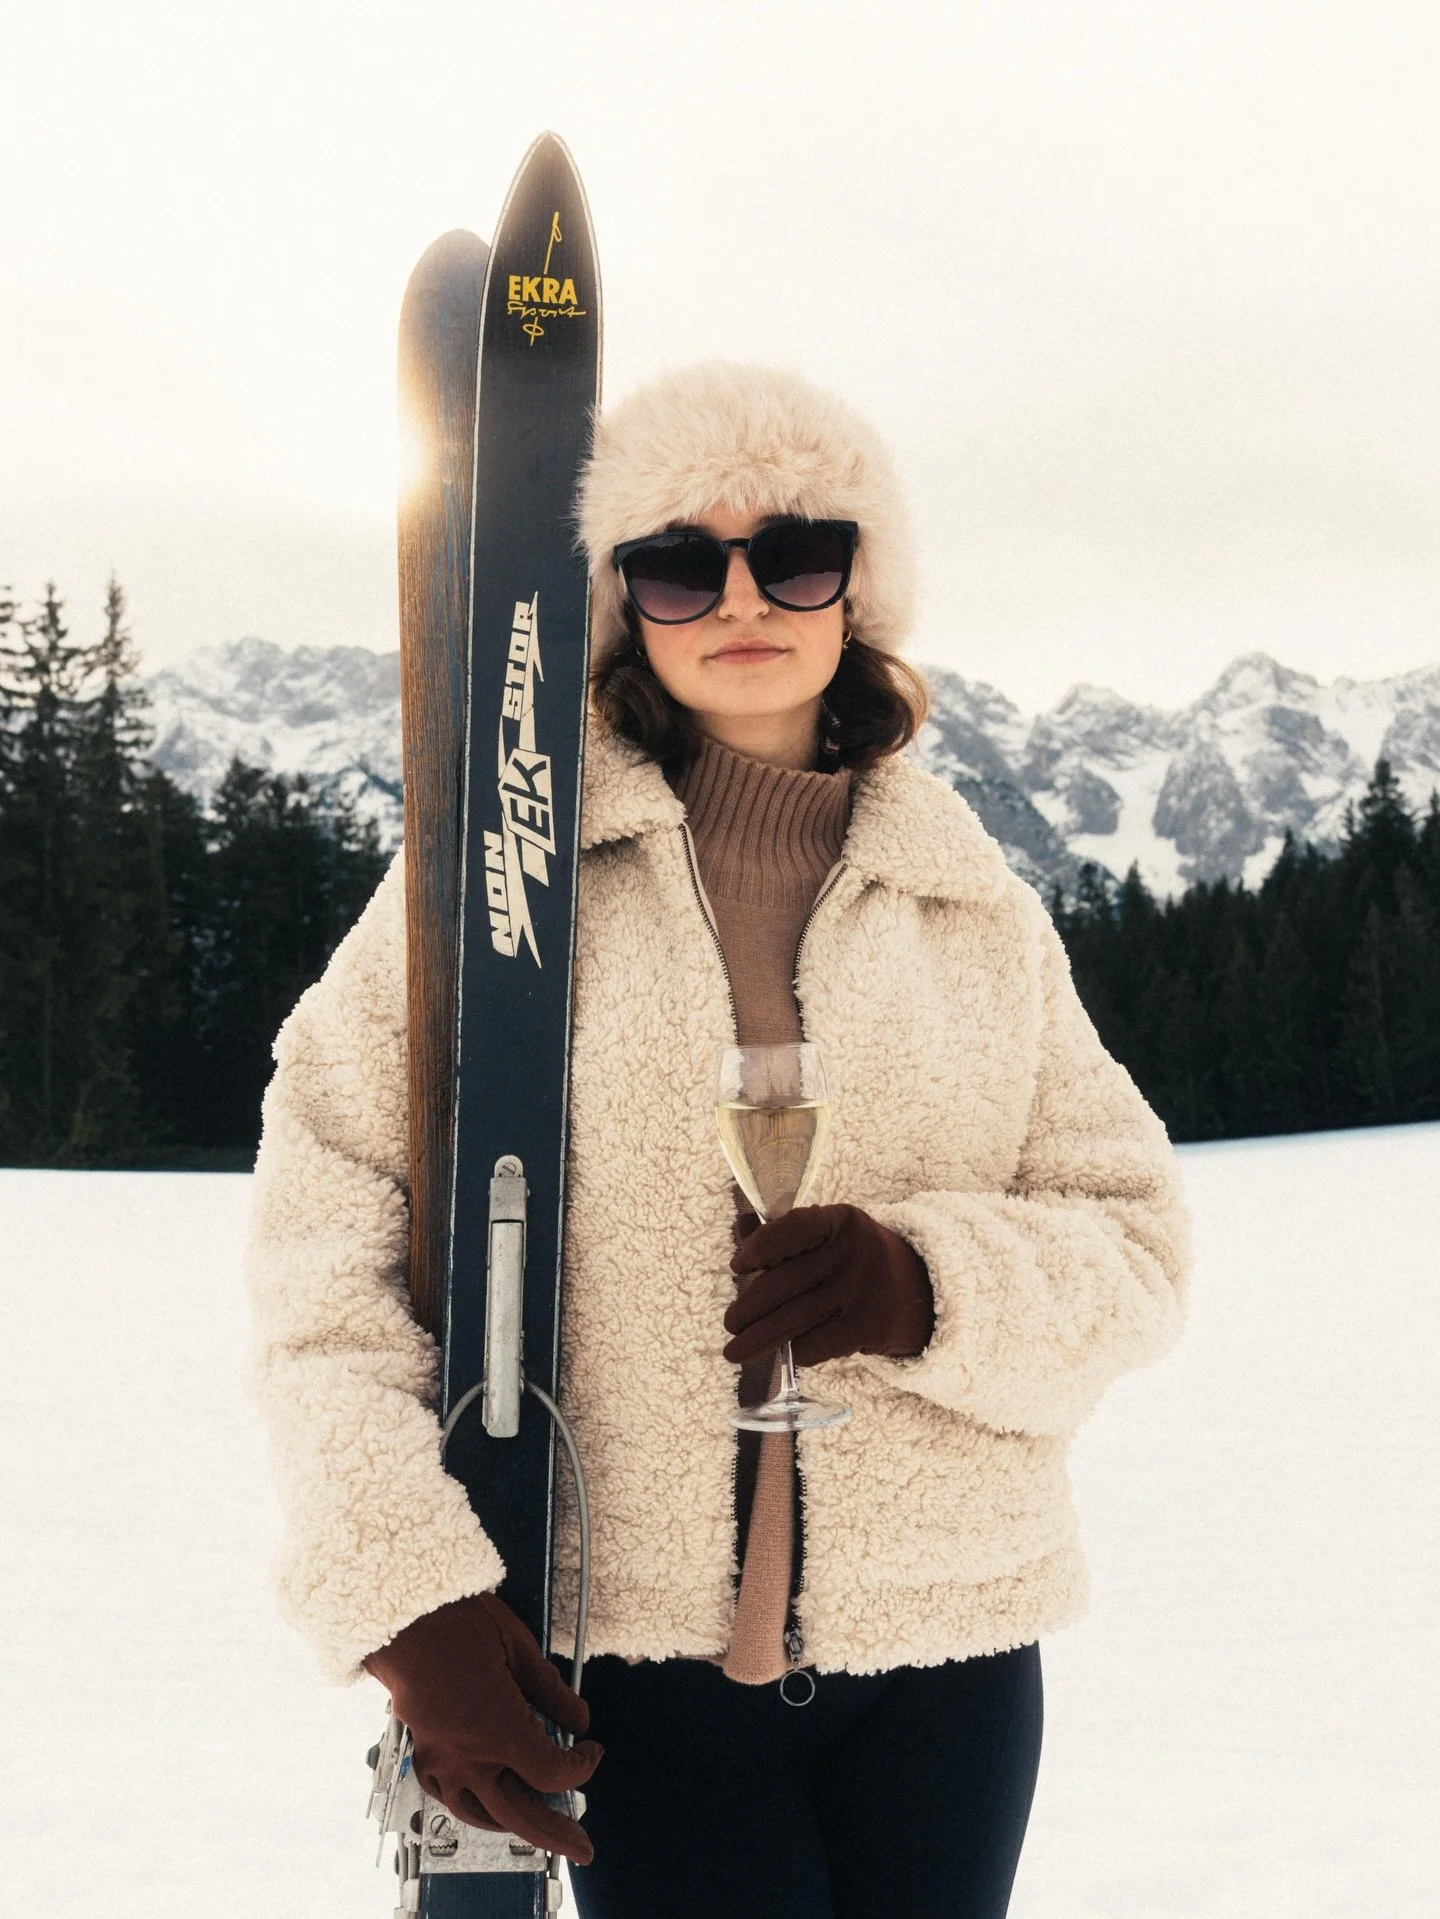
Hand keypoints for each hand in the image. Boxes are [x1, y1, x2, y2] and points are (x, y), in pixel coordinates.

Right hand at [363, 1592, 601, 1863]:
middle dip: (556, 1831)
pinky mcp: (423, 1753)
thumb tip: (579, 1720)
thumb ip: (552, 1692)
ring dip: (513, 1825)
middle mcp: (468, 1755)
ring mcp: (441, 1759)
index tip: (591, 1750)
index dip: (580, 1767)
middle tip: (580, 1845)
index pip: (551, 1772)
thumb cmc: (459, 1623)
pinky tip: (486, 1801)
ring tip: (536, 1827)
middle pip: (519, 1813)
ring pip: (479, 1815)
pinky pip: (446, 1798)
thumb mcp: (519, 1648)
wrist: (403, 1618)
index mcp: (497, 1730)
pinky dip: (472, 1807)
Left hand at [725, 1204, 934, 1366]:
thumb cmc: (855, 1259)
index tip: (737, 1266)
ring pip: (791, 1321)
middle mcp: (850, 1254)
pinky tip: (787, 1349)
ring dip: (756, 1340)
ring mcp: (859, 1293)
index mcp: (840, 1221)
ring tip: (735, 1350)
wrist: (918, 1292)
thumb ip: (785, 1231)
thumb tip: (741, 1224)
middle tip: (731, 1322)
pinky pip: (812, 1345)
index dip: (757, 1248)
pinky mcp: (864, 1328)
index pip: (791, 1229)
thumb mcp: (831, 1233)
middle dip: (748, 1308)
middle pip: (783, 1283)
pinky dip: (794, 1350)